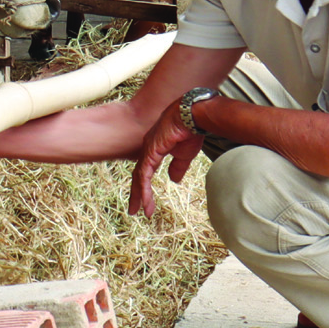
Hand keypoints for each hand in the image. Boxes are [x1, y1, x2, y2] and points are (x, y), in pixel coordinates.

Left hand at [127, 98, 203, 217]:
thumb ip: (178, 167)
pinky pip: (144, 175)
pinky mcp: (151, 152)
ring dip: (140, 195)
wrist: (194, 116)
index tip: (146, 202)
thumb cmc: (191, 130)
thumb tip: (173, 180)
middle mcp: (148, 150)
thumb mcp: (185, 154)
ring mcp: (148, 150)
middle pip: (138, 176)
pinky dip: (144, 189)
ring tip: (139, 210)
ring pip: (139, 177)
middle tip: (134, 210)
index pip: (146, 171)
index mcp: (155, 149)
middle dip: (137, 194)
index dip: (145, 187)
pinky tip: (145, 200)